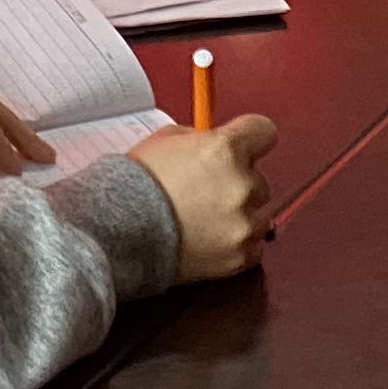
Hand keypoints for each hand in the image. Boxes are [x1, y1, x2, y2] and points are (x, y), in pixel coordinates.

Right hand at [134, 116, 280, 280]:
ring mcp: (244, 224)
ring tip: (208, 219)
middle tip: (207, 191)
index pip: (264, 132)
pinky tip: (212, 239)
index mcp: (226, 150)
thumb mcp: (168, 140)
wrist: (123, 231)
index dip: (253, 138)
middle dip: (238, 183)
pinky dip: (238, 243)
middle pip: (259, 179)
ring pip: (260, 214)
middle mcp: (242, 185)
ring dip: (241, 214)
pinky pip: (254, 246)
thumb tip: (216, 145)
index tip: (245, 145)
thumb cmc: (140, 182)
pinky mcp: (241, 256)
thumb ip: (202, 140)